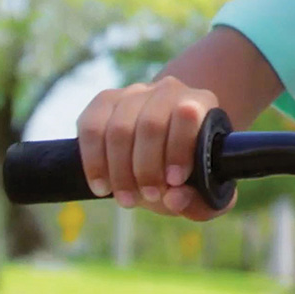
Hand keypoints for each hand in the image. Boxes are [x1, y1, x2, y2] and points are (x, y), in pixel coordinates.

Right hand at [77, 76, 233, 220]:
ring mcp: (134, 92)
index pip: (188, 113)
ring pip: (119, 128)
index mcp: (201, 103)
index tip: (174, 182)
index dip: (178, 149)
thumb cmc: (186, 170)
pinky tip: (102, 186)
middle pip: (150, 124)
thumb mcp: (204, 190)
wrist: (162, 149)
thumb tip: (175, 198)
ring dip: (120, 171)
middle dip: (147, 169)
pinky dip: (93, 162)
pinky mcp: (104, 101)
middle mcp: (168, 90)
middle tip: (150, 196)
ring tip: (128, 198)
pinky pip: (90, 127)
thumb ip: (201, 202)